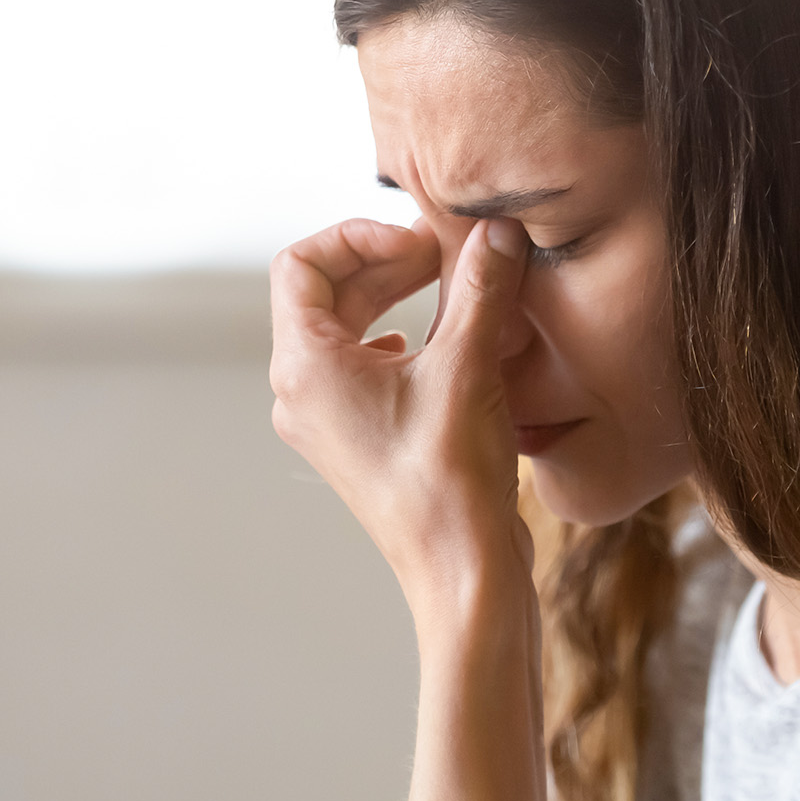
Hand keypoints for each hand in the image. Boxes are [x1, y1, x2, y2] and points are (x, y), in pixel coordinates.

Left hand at [268, 216, 533, 594]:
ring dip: (396, 299)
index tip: (419, 243)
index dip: (360, 236)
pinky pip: (364, 369)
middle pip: (326, 294)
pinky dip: (402, 340)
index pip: (302, 263)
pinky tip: (442, 344)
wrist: (462, 571)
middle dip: (387, 264)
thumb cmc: (450, 481)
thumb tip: (498, 229)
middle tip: (448, 254)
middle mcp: (301, 392)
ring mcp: (326, 420)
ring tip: (455, 289)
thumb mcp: (468, 366)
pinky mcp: (357, 440)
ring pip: (347, 331)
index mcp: (304, 366)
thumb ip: (480, 287)